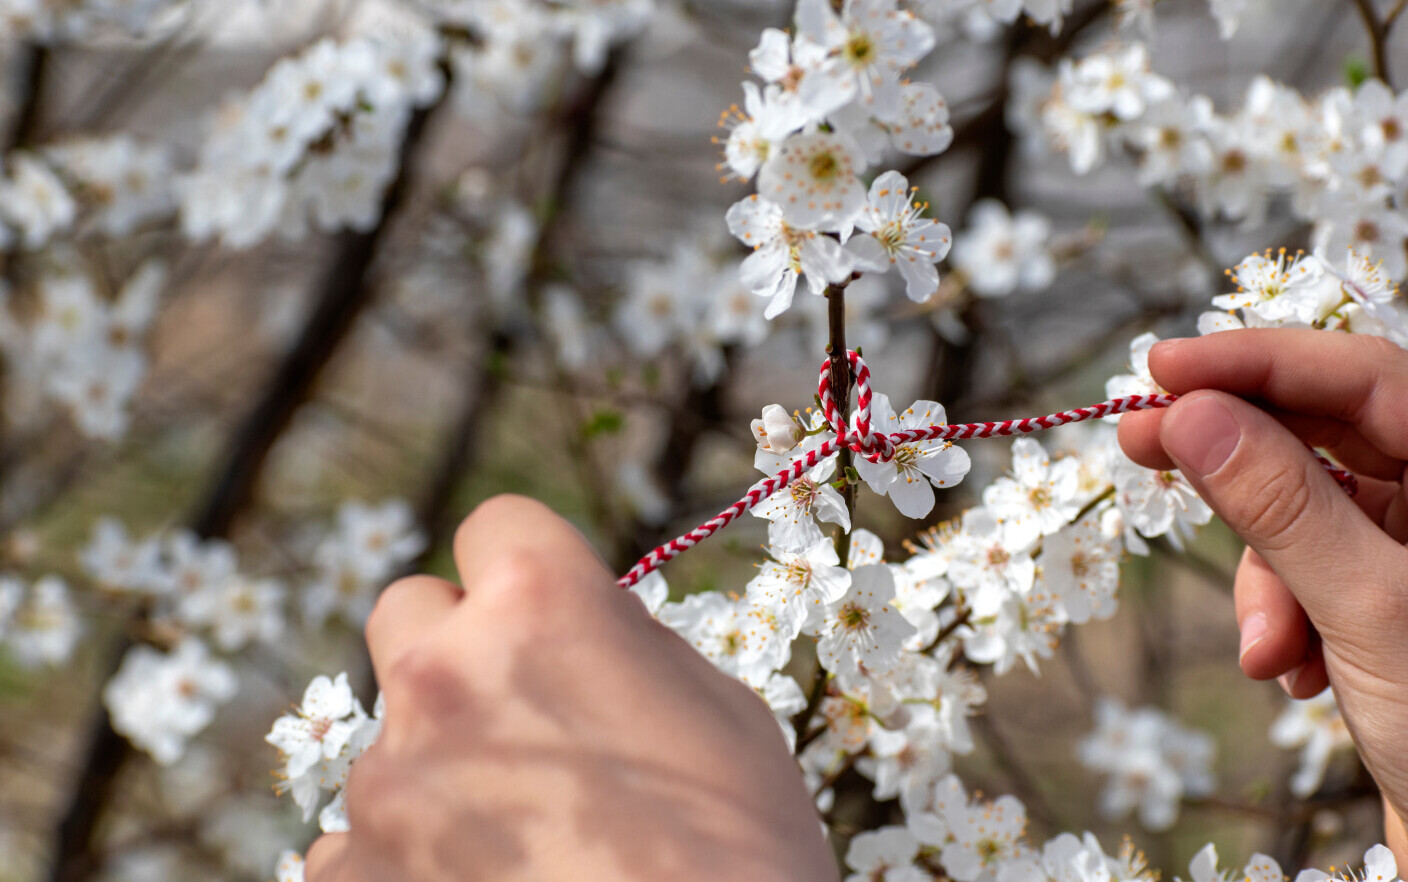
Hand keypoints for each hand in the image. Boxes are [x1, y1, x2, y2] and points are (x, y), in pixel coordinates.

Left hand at [303, 495, 837, 881]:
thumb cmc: (741, 852)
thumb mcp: (722, 711)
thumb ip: (628, 644)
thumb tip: (584, 630)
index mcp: (541, 606)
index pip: (495, 526)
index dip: (526, 569)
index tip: (545, 613)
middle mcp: (443, 673)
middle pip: (408, 613)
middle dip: (456, 648)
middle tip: (520, 715)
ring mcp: (385, 780)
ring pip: (391, 736)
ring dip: (441, 764)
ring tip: (523, 834)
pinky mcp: (350, 871)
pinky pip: (359, 838)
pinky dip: (407, 855)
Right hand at [1117, 329, 1407, 859]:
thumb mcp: (1368, 611)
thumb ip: (1280, 505)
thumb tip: (1191, 415)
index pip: (1361, 377)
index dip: (1258, 360)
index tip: (1161, 367)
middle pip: (1320, 434)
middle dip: (1232, 456)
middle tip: (1137, 440)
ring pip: (1297, 514)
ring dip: (1263, 579)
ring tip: (1268, 652)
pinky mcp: (1375, 594)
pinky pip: (1300, 572)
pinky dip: (1279, 616)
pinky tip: (1293, 673)